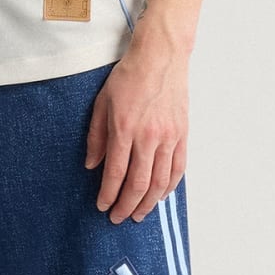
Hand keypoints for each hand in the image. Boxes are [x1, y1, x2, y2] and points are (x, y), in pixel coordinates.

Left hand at [85, 37, 187, 223]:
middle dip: (127, 205)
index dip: (108, 194)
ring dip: (149, 202)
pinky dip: (170, 187)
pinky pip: (178, 168)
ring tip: (139, 214)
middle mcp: (149, 137)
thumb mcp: (102, 103)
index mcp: (125, 129)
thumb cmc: (129, 76)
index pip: (115, 172)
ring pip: (160, 181)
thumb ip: (96, 137)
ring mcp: (169, 137)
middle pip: (139, 183)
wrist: (160, 57)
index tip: (102, 206)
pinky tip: (161, 196)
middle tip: (118, 218)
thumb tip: (92, 165)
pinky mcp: (182, 134)